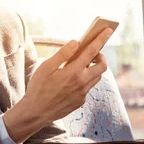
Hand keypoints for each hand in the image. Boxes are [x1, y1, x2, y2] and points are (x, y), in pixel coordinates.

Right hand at [3, 28, 111, 143]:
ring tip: (83, 64)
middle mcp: (82, 83)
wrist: (36, 113)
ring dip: (94, 68)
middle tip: (93, 53)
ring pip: (97, 77)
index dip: (101, 40)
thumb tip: (75, 42)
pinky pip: (88, 87)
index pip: (92, 52)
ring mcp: (82, 94)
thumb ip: (62, 54)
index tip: (108, 31)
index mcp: (73, 72)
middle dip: (101, 56)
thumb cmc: (38, 88)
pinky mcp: (80, 102)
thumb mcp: (46, 67)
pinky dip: (85, 79)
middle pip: (102, 66)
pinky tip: (73, 79)